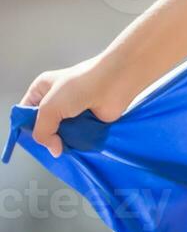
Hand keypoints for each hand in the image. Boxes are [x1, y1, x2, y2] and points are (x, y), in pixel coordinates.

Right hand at [20, 53, 135, 157]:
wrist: (116, 81)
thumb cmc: (81, 84)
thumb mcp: (49, 107)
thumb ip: (42, 132)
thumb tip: (54, 150)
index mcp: (42, 89)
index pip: (25, 113)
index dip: (25, 127)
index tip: (30, 140)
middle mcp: (57, 99)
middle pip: (43, 126)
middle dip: (46, 137)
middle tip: (50, 145)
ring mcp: (74, 111)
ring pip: (61, 134)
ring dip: (63, 141)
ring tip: (65, 145)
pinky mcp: (89, 121)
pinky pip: (78, 137)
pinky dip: (78, 142)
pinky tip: (78, 145)